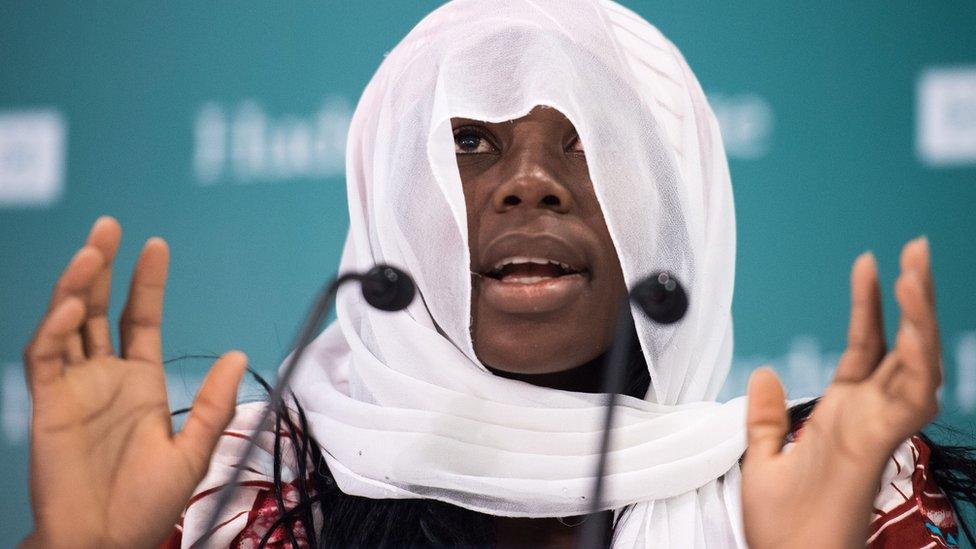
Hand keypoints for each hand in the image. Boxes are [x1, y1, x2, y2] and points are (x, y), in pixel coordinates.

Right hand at [21, 217, 246, 548]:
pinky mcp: (48, 406)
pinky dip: (54, 330)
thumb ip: (213, 404)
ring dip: (76, 286)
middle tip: (109, 226)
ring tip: (90, 252)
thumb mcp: (194, 451)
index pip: (141, 318)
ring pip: (69, 323)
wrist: (108, 542)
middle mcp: (105, 377)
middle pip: (100, 309)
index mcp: (141, 382)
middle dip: (102, 267)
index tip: (155, 245)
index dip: (146, 282)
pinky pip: (45, 359)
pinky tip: (71, 307)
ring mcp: (74, 388)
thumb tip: (235, 354)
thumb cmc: (148, 504)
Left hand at [741, 236, 941, 548]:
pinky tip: (916, 333)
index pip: (866, 347)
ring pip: (914, 366)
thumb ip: (766, 416)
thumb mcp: (762, 458)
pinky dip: (917, 365)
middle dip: (913, 299)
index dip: (870, 305)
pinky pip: (907, 401)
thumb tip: (763, 372)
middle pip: (901, 347)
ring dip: (920, 321)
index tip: (868, 262)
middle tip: (916, 250)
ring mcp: (876, 431)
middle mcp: (868, 417)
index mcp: (845, 415)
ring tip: (915, 274)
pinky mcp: (876, 447)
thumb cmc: (782, 525)